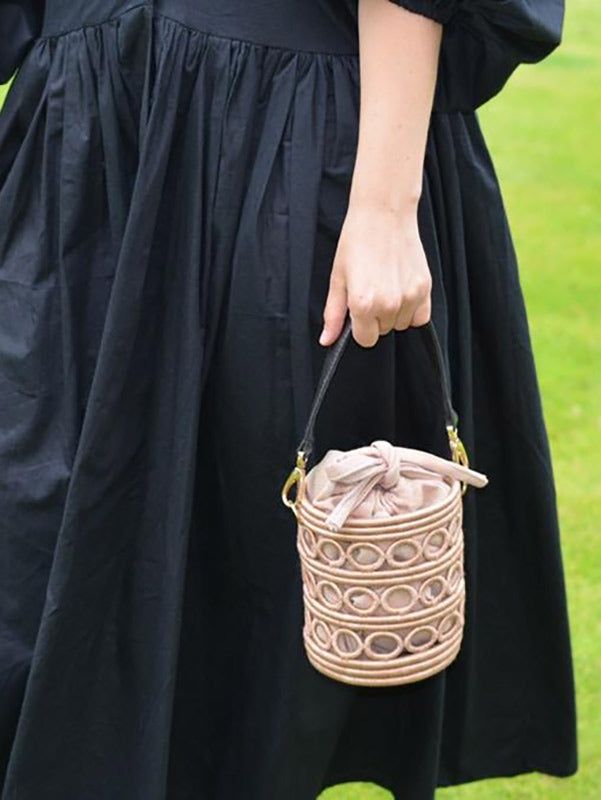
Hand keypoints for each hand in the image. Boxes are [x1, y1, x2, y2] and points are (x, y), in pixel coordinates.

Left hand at [319, 202, 432, 347]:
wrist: (384, 214)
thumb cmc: (357, 241)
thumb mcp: (338, 279)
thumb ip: (334, 314)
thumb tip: (327, 340)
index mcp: (363, 304)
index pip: (365, 340)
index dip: (360, 326)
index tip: (359, 309)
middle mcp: (388, 305)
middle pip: (383, 331)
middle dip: (376, 318)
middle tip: (373, 289)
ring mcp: (409, 297)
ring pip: (402, 324)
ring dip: (394, 313)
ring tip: (387, 286)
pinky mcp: (425, 288)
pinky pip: (421, 317)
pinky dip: (413, 310)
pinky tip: (402, 291)